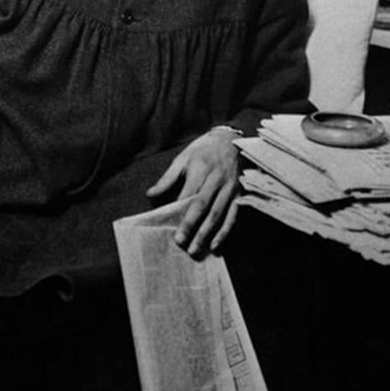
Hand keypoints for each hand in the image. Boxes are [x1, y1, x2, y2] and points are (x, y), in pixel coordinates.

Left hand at [145, 128, 240, 257]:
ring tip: (196, 250)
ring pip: (218, 214)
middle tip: (181, 244)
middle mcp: (216, 179)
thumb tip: (150, 194)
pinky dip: (225, 232)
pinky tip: (215, 245)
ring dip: (207, 234)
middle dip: (192, 226)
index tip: (171, 228)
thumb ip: (167, 178)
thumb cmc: (203, 150)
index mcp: (201, 169)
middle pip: (203, 207)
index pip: (189, 195)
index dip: (180, 213)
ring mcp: (230, 188)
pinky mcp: (239, 194)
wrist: (231, 140)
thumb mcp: (183, 158)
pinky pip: (232, 216)